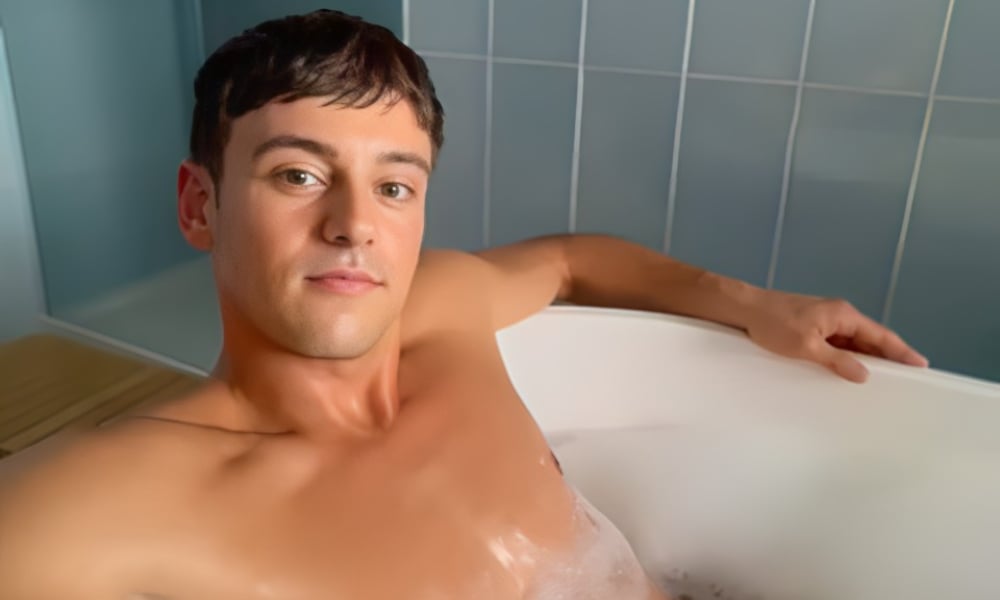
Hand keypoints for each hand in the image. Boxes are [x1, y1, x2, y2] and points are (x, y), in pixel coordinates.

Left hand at [742, 289, 927, 382]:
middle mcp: (838, 315)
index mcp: (843, 315)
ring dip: (866, 359)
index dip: (902, 352)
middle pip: (870, 340)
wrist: (744, 309)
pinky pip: (837, 344)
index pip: (881, 336)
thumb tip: (864, 374)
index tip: (921, 366)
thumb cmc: (773, 323)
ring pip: (853, 343)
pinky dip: (846, 358)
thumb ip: (837, 360)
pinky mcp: (811, 327)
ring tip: (881, 382)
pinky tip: (847, 373)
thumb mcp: (807, 346)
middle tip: (905, 380)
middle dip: (888, 358)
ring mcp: (825, 321)